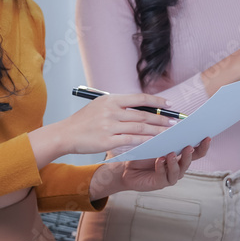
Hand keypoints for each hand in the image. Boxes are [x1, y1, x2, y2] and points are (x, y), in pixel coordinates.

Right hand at [29, 93, 174, 166]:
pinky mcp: (108, 141)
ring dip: (156, 130)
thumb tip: (139, 108)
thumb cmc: (83, 121)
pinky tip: (154, 142)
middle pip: (142, 114)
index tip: (169, 104)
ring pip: (140, 128)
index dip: (156, 101)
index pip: (139, 98)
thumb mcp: (99, 106)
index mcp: (111, 100)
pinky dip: (145, 141)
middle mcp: (111, 111)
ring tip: (168, 133)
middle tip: (174, 122)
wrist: (65, 134)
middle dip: (161, 118)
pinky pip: (132, 140)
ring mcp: (110, 126)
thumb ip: (118, 106)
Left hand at [89, 138, 210, 199]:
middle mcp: (178, 166)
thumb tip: (175, 122)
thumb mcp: (156, 142)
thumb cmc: (143, 154)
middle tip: (188, 146)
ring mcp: (170, 175)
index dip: (203, 146)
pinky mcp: (160, 182)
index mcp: (180, 155)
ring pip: (178, 170)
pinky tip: (160, 160)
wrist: (126, 168)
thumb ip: (167, 136)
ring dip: (175, 162)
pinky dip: (162, 167)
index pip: (197, 152)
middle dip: (190, 153)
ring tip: (171, 154)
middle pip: (190, 161)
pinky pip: (164, 175)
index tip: (207, 137)